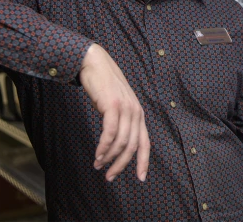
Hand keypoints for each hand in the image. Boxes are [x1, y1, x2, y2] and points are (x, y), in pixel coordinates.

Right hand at [79, 43, 149, 181]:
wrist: (96, 65)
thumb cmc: (104, 88)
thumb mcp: (117, 106)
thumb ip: (120, 122)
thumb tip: (117, 145)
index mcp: (138, 115)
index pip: (145, 143)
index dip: (143, 161)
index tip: (140, 178)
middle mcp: (136, 112)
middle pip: (132, 146)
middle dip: (122, 165)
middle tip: (110, 177)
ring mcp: (126, 108)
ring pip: (121, 142)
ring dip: (109, 157)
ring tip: (98, 165)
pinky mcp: (113, 105)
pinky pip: (110, 132)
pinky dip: (104, 147)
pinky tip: (98, 154)